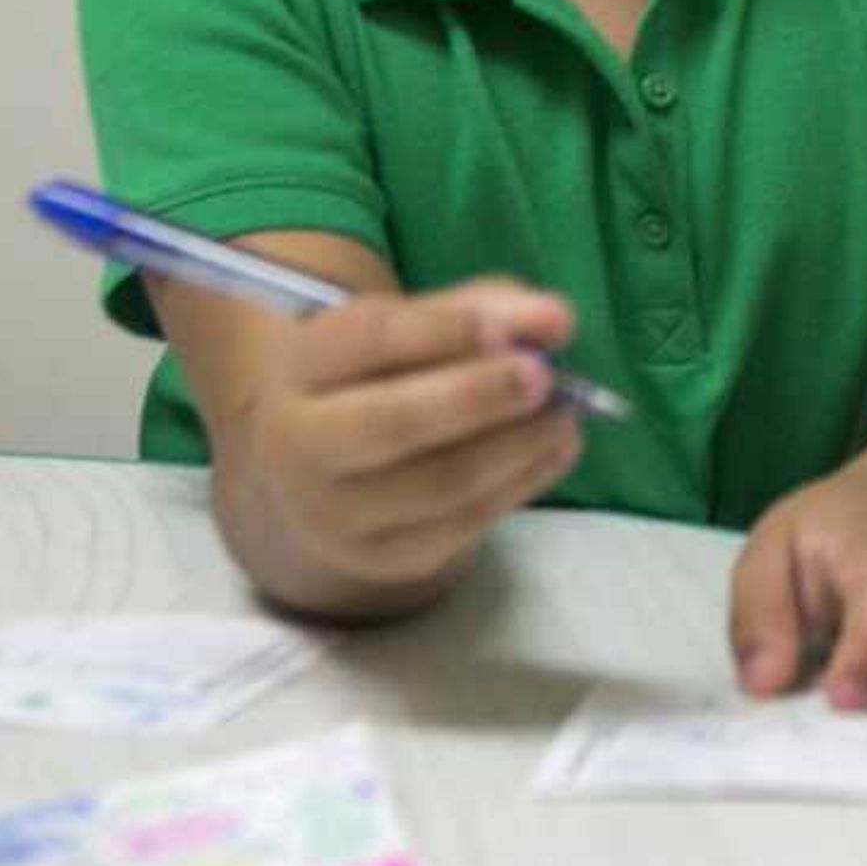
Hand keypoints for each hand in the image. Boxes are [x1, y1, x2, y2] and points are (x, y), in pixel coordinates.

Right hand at [231, 279, 583, 606]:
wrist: (330, 464)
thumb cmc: (385, 374)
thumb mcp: (416, 325)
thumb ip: (484, 309)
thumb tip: (554, 322)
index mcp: (303, 365)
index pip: (374, 339)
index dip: (447, 330)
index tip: (508, 328)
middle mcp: (300, 443)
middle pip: (394, 422)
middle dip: (477, 397)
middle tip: (542, 375)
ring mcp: (335, 513)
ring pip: (441, 481)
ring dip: (518, 444)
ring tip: (565, 411)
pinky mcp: (383, 556)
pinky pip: (463, 523)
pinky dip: (523, 481)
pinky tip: (558, 446)